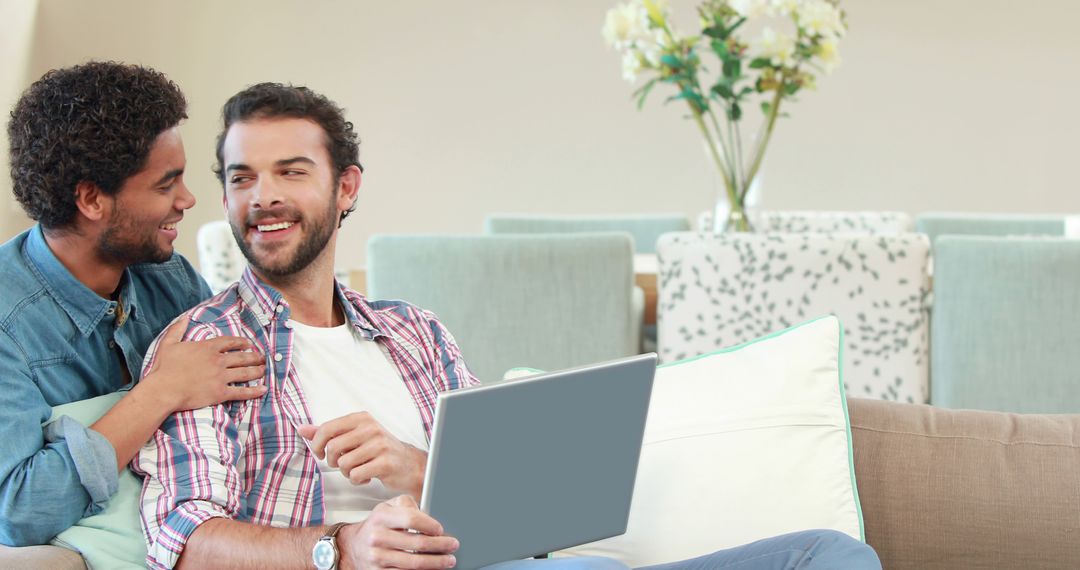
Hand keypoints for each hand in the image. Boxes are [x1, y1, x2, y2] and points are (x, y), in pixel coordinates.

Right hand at [144, 314, 266, 411]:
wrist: (163, 389)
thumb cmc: (163, 368)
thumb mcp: (168, 344)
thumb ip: (177, 330)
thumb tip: (183, 318)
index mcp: (207, 348)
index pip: (230, 342)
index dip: (241, 342)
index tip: (249, 344)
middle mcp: (218, 361)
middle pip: (242, 357)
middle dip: (255, 357)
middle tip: (263, 358)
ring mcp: (221, 377)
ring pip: (245, 373)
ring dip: (257, 371)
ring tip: (264, 370)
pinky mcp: (220, 393)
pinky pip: (242, 392)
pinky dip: (254, 391)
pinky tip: (263, 389)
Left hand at [298, 412, 425, 498]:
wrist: (409, 464)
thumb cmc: (379, 450)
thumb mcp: (354, 436)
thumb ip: (328, 433)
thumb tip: (302, 429)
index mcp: (361, 418)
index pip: (327, 428)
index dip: (318, 444)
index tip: (322, 453)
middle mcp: (370, 428)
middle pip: (333, 448)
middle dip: (332, 461)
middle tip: (342, 463)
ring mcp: (379, 445)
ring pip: (343, 464)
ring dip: (346, 472)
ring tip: (358, 470)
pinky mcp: (385, 463)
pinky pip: (355, 475)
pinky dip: (357, 480)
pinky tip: (366, 477)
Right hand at [339, 495, 457, 569]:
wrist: (354, 546)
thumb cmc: (377, 525)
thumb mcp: (388, 507)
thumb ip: (407, 505)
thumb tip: (427, 515)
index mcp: (381, 517)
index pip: (411, 519)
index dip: (430, 525)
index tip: (441, 530)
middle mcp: (377, 537)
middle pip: (417, 543)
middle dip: (441, 546)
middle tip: (453, 545)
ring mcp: (377, 558)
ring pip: (414, 563)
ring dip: (436, 563)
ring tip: (448, 560)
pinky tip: (432, 569)